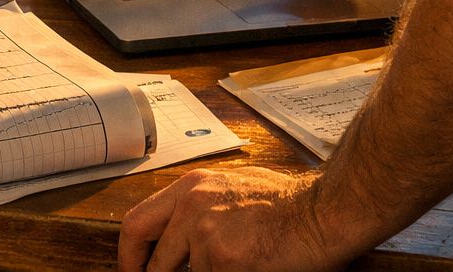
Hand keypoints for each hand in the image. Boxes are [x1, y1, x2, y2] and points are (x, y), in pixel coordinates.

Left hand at [117, 167, 352, 271]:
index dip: (130, 254)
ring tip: (229, 263)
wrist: (323, 212)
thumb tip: (176, 243)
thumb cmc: (287, 204)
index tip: (135, 270)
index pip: (137, 222)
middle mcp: (191, 206)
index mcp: (190, 188)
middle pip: (144, 251)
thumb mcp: (231, 192)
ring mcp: (205, 233)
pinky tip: (246, 267)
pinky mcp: (222, 260)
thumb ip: (199, 212)